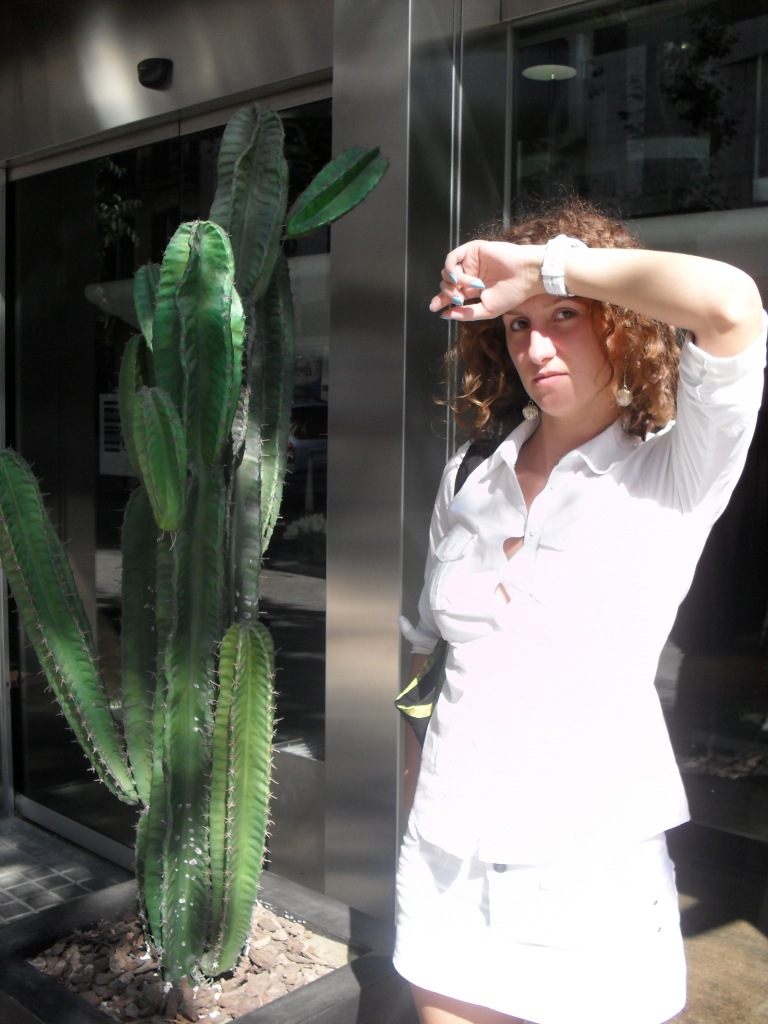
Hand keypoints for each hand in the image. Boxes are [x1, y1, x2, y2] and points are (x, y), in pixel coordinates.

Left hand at [428, 240, 544, 319]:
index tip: (434, 308)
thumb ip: (465, 314)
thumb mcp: (486, 310)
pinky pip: (451, 259)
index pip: (451, 293)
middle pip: (446, 283)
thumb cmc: (512, 294)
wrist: (526, 275)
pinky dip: (451, 270)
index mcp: (472, 288)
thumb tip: (443, 315)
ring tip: (469, 290)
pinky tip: (458, 278)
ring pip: (447, 273)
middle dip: (447, 294)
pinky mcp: (472, 250)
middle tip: (459, 299)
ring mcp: (470, 262)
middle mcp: (469, 274)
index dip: (441, 300)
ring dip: (453, 284)